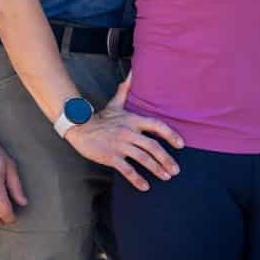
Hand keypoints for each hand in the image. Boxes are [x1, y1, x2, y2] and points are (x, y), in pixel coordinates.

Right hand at [65, 77, 183, 189]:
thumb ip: (125, 90)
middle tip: (176, 170)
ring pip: (143, 159)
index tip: (181, 145)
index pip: (157, 126)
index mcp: (133, 120)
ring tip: (166, 177)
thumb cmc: (100, 118)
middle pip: (153, 147)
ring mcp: (120, 145)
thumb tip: (133, 72)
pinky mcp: (110, 156)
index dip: (171, 135)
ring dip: (157, 169)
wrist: (79, 127)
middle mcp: (129, 132)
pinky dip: (137, 179)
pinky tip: (145, 187)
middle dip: (167, 159)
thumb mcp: (115, 104)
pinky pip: (127, 169)